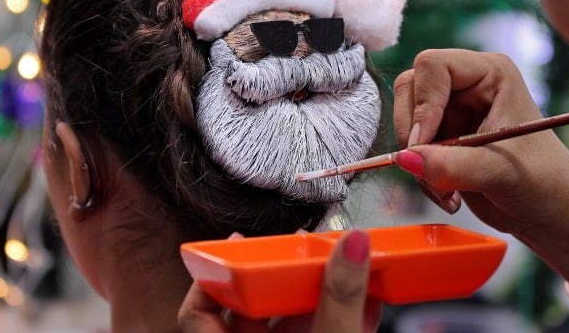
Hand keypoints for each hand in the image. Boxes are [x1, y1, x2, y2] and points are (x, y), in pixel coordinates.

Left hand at [178, 230, 380, 331]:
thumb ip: (339, 304)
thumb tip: (352, 244)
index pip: (197, 314)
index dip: (212, 277)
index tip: (236, 244)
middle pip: (255, 309)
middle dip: (287, 275)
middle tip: (308, 247)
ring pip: (295, 324)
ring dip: (325, 294)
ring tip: (351, 264)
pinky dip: (346, 320)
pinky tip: (372, 303)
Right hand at [392, 48, 568, 293]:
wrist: (550, 214)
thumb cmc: (543, 182)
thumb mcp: (500, 172)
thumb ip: (452, 165)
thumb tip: (404, 158)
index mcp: (490, 73)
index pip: (433, 66)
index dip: (423, 102)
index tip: (424, 142)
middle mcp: (466, 84)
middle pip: (410, 88)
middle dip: (415, 135)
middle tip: (431, 169)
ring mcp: (450, 110)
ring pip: (405, 120)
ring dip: (416, 160)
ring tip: (447, 189)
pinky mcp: (440, 136)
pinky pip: (409, 147)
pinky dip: (419, 173)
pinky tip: (448, 193)